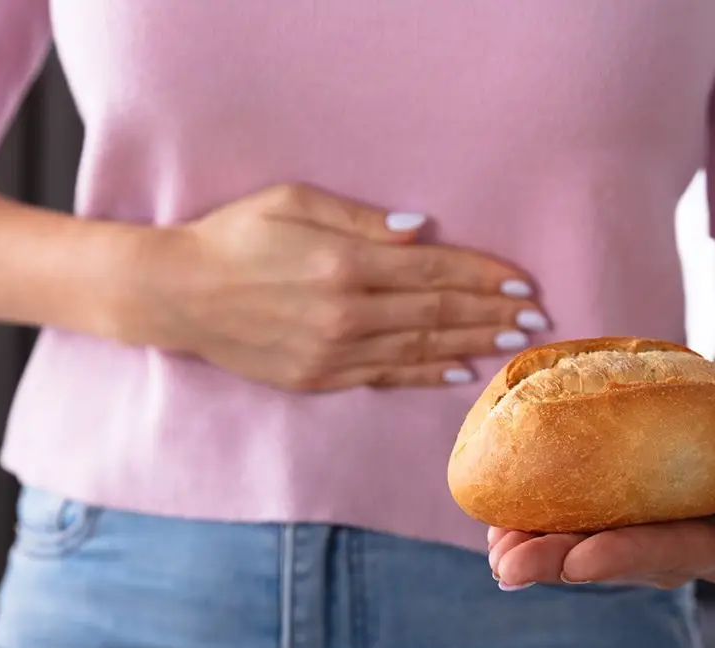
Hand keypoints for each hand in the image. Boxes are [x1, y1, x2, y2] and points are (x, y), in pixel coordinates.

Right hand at [133, 183, 546, 390]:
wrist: (177, 293)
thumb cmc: (234, 234)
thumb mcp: (291, 201)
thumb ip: (361, 218)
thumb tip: (422, 230)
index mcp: (344, 263)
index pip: (434, 272)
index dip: (484, 278)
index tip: (523, 283)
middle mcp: (346, 313)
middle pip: (438, 315)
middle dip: (493, 314)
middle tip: (537, 319)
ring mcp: (333, 352)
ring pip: (421, 351)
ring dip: (473, 346)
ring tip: (516, 345)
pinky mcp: (319, 378)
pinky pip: (386, 378)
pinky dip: (427, 377)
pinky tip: (460, 374)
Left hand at [486, 402, 714, 589]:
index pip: (665, 552)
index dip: (621, 556)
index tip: (579, 559)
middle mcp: (669, 547)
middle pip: (609, 557)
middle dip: (555, 562)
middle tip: (507, 564)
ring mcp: (639, 527)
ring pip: (581, 541)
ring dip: (534, 545)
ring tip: (493, 546)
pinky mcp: (617, 504)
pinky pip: (574, 515)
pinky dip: (535, 516)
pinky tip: (499, 519)